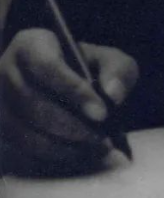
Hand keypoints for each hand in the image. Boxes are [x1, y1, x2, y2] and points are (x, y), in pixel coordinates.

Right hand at [0, 28, 137, 174]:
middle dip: (70, 125)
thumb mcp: (108, 60)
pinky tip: (77, 153)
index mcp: (31, 43)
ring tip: (94, 148)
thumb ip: (117, 70)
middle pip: (32, 102)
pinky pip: (20, 146)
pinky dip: (51, 154)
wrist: (65, 82)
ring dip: (61, 145)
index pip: (47, 66)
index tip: (102, 113)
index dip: (73, 91)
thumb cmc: (85, 67)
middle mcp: (6, 70)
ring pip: (22, 129)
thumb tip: (112, 95)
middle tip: (101, 139)